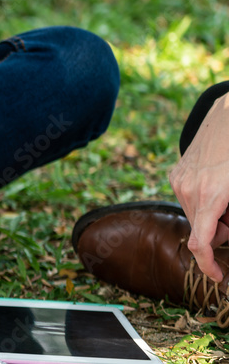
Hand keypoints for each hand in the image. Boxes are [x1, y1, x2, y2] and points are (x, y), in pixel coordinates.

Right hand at [169, 94, 228, 282]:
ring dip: (211, 215)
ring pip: (195, 215)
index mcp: (212, 196)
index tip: (218, 277)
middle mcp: (189, 190)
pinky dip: (202, 202)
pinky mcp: (175, 174)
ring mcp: (179, 181)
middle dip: (220, 231)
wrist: (227, 119)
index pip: (201, 243)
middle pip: (202, 230)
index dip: (208, 266)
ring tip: (226, 196)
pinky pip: (188, 199)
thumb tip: (228, 235)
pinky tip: (214, 185)